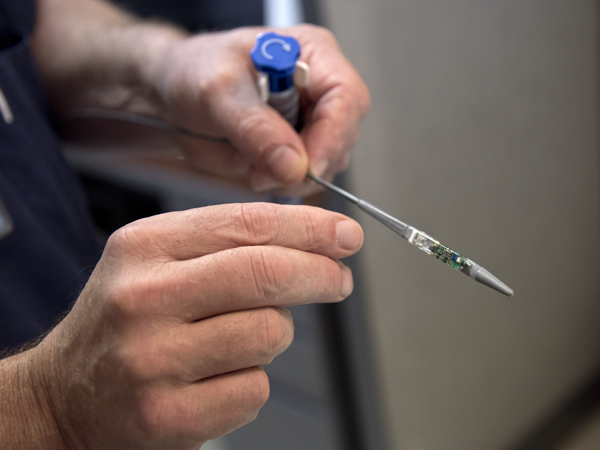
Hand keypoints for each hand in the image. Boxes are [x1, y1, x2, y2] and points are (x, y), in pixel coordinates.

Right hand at [28, 203, 362, 448]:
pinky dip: (250, 382)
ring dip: (272, 337)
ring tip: (236, 340)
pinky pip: (254, 389)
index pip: (248, 224)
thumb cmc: (126, 321)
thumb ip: (229, 244)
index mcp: (146, 246)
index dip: (310, 228)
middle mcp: (144, 298)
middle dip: (320, 274)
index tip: (345, 235)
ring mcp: (152, 360)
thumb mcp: (159, 261)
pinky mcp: (167, 415)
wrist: (65, 394)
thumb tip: (314, 239)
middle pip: (266, 274)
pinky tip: (215, 380)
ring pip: (269, 334)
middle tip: (338, 280)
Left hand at [154, 25, 370, 194]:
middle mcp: (319, 88)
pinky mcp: (297, 147)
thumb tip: (294, 164)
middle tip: (262, 172)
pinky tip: (252, 166)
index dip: (331, 137)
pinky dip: (276, 180)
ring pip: (324, 164)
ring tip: (248, 162)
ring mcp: (311, 121)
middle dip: (304, 163)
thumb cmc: (194, 72)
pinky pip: (301, 177)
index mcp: (313, 54)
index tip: (304, 167)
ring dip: (286, 175)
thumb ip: (254, 127)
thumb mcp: (217, 91)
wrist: (173, 93)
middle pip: (342, 137)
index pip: (347, 98)